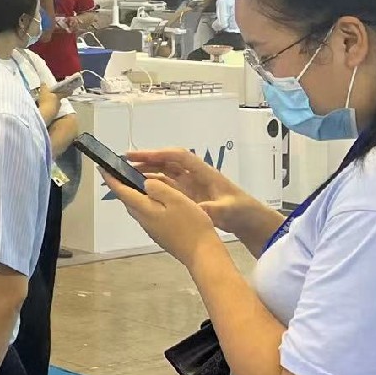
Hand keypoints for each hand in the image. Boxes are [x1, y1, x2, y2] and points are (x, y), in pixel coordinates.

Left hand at [101, 172, 222, 265]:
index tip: (101, 167)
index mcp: (144, 208)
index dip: (110, 178)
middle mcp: (142, 219)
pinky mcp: (159, 234)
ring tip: (139, 181)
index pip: (121, 191)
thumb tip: (144, 183)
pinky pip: (147, 214)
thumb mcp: (176, 200)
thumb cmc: (191, 224)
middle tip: (121, 171)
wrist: (202, 254)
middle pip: (127, 199)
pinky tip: (157, 200)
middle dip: (122, 185)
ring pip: (137, 207)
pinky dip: (146, 203)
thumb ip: (158, 188)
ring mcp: (151, 229)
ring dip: (134, 194)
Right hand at [128, 147, 259, 233]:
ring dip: (149, 171)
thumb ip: (211, 209)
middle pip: (167, 162)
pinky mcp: (190, 195)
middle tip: (124, 163)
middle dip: (147, 160)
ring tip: (128, 175)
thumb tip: (196, 209)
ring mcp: (192, 185)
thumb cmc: (241, 210)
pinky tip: (142, 190)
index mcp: (204, 173)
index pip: (177, 157)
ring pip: (166, 173)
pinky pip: (168, 186)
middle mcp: (195, 175)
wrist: (251, 220)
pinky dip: (155, 185)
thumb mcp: (226, 209)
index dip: (157, 154)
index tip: (137, 155)